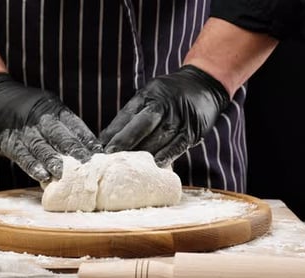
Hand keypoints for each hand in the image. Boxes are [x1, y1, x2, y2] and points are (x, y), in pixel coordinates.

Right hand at [0, 73, 101, 182]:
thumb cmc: (26, 109)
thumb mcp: (47, 109)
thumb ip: (64, 126)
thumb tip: (87, 147)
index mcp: (54, 109)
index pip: (75, 124)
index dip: (87, 139)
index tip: (99, 153)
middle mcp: (41, 118)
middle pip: (61, 135)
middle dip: (76, 151)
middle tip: (89, 165)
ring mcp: (25, 130)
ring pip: (43, 146)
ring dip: (55, 161)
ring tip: (66, 174)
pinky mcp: (10, 141)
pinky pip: (23, 155)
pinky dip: (33, 166)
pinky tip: (43, 176)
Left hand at [100, 65, 229, 167]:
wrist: (204, 84)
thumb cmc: (169, 94)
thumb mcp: (148, 95)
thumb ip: (131, 114)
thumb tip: (107, 139)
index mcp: (148, 95)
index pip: (126, 114)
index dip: (113, 132)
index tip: (100, 147)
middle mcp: (163, 105)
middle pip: (142, 125)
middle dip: (124, 142)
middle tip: (110, 157)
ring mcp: (179, 118)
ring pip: (158, 138)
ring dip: (142, 153)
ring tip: (127, 167)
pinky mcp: (192, 130)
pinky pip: (178, 145)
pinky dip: (167, 155)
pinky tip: (156, 164)